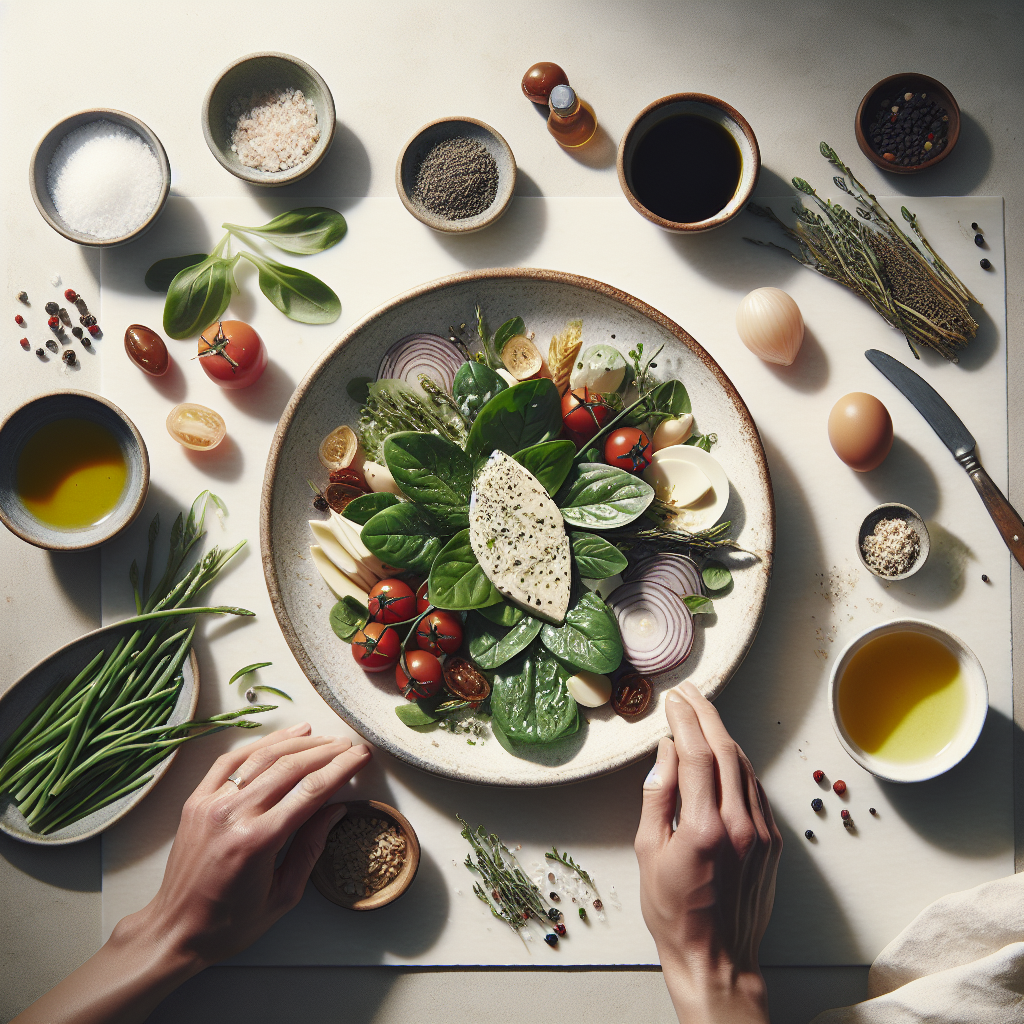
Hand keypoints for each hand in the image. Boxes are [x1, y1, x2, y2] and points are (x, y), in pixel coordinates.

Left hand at [14, 722, 371, 1023]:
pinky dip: (259, 745)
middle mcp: (233, 815)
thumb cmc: (231, 923)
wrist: (175, 931)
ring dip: (296, 743)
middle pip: (290, 767)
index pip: (311, 790)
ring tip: (322, 737)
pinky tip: (280, 738)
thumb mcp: (284, 895)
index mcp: (258, 841)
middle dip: (326, 752)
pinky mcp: (196, 800)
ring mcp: (211, 804)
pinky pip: (231, 762)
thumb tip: (336, 808)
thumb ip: (311, 847)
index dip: (341, 768)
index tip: (362, 756)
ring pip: (262, 757)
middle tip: (349, 745)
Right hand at [635, 682, 780, 1023]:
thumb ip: (658, 796)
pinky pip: (756, 791)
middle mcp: (740, 827)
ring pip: (745, 767)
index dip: (686, 720)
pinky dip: (739, 765)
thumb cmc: (674, 912)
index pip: (698, 755)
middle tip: (689, 694)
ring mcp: (762, 835)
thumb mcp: (648, 852)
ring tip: (703, 716)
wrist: (716, 958)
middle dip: (706, 715)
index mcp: (704, 829)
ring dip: (724, 735)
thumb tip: (667, 751)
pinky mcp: (773, 844)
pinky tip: (724, 754)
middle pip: (726, 751)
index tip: (673, 701)